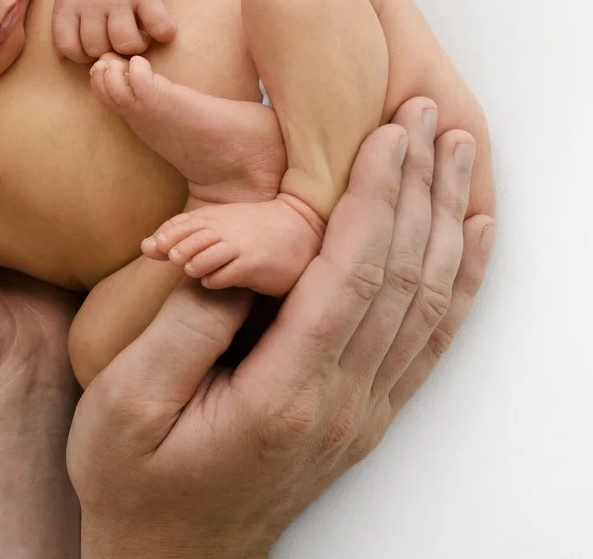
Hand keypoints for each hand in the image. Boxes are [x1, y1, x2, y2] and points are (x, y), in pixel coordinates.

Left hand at [52, 0, 176, 62]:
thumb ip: (65, 13)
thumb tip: (68, 48)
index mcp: (69, 2)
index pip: (69, 47)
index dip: (83, 55)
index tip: (97, 46)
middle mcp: (91, 2)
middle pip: (98, 49)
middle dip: (111, 51)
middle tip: (122, 40)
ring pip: (126, 44)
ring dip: (138, 46)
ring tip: (143, 35)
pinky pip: (158, 26)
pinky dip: (165, 33)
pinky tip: (166, 27)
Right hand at [67, 97, 495, 558]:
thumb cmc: (135, 480)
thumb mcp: (124, 406)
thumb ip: (182, 329)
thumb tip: (229, 255)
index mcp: (284, 395)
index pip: (352, 276)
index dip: (377, 196)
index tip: (388, 129)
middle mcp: (341, 405)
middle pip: (403, 279)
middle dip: (420, 187)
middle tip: (426, 112)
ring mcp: (361, 413)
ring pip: (427, 303)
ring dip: (445, 220)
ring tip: (455, 152)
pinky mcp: (364, 415)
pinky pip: (428, 338)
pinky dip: (458, 280)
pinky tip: (467, 237)